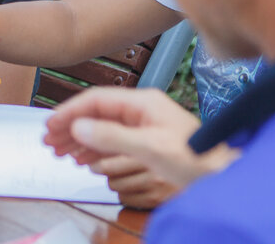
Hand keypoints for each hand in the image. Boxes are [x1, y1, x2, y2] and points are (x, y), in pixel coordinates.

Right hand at [43, 87, 230, 197]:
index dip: (70, 112)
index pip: (96, 100)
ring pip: (101, 127)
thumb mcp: (150, 147)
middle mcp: (140, 109)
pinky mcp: (146, 140)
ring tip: (60, 152)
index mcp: (142, 102)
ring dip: (79, 139)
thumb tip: (77, 128)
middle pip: (95, 112)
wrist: (225, 175)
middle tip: (49, 141)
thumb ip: (111, 136)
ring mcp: (143, 124)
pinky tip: (82, 158)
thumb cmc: (195, 158)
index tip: (50, 126)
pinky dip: (94, 148)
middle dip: (70, 126)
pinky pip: (112, 140)